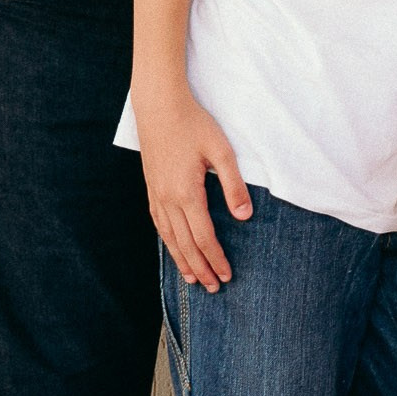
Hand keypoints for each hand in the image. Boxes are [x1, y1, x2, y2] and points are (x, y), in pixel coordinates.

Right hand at [135, 91, 251, 292]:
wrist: (159, 107)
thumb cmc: (194, 125)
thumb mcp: (221, 151)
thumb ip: (233, 185)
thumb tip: (244, 216)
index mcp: (186, 193)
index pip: (204, 237)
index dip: (216, 258)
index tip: (226, 275)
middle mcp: (168, 200)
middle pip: (185, 244)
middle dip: (200, 268)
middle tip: (213, 288)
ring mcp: (156, 195)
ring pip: (169, 238)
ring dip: (182, 260)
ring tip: (191, 279)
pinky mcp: (151, 188)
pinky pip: (159, 224)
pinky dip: (168, 242)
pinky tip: (174, 248)